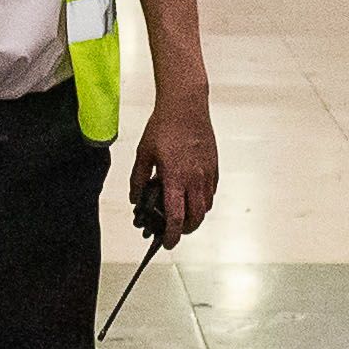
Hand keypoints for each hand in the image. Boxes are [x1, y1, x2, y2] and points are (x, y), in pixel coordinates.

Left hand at [135, 89, 219, 239]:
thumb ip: (138, 179)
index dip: (172, 236)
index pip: (177, 218)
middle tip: (174, 231)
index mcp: (175, 178)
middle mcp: (195, 179)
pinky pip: (211, 192)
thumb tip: (134, 198)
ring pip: (206, 206)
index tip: (167, 243)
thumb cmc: (164, 126)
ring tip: (182, 213)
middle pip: (196, 219)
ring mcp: (207, 173)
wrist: (186, 105)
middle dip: (185, 231)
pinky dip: (203, 200)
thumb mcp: (143, 153)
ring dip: (195, 216)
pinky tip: (191, 194)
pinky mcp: (214, 166)